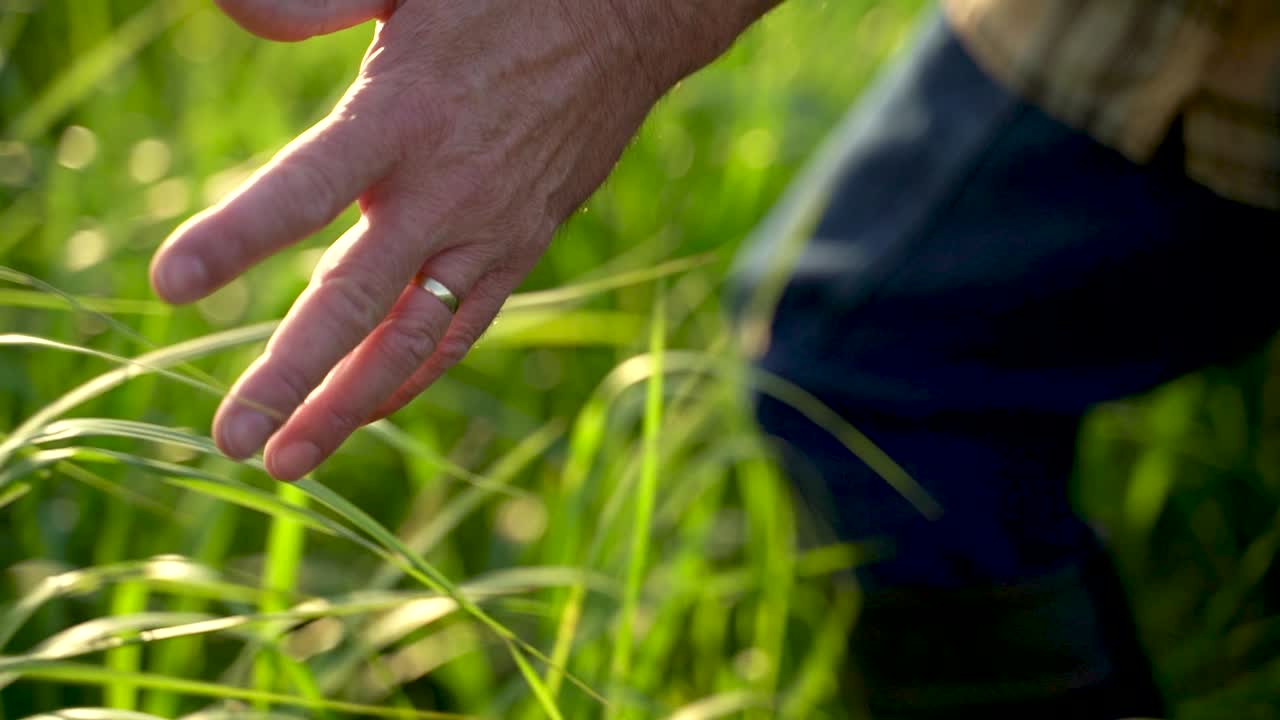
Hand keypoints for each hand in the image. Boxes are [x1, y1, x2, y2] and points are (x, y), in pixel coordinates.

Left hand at [150, 0, 774, 480]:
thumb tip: (225, 10)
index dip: (236, 241)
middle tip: (232, 440)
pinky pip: (463, 329)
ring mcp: (488, 233)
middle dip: (290, 377)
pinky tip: (369, 409)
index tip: (170, 288)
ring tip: (291, 461)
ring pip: (412, 340)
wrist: (628, 22)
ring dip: (349, 405)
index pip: (303, 190)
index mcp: (402, 116)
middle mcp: (444, 192)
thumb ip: (312, 2)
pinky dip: (414, 375)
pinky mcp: (520, 249)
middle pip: (355, 302)